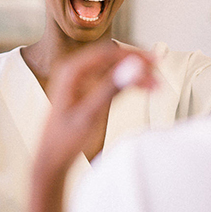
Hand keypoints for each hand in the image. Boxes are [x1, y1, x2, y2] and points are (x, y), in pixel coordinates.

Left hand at [35, 45, 155, 174]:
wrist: (52, 158)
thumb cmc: (64, 140)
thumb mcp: (89, 115)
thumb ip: (109, 90)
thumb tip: (131, 69)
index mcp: (70, 72)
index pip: (107, 53)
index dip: (133, 55)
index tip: (154, 61)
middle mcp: (74, 71)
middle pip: (112, 58)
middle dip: (137, 64)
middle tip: (158, 75)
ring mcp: (80, 80)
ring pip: (114, 69)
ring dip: (135, 74)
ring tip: (155, 85)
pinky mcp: (86, 90)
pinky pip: (111, 80)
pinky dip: (128, 82)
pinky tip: (143, 88)